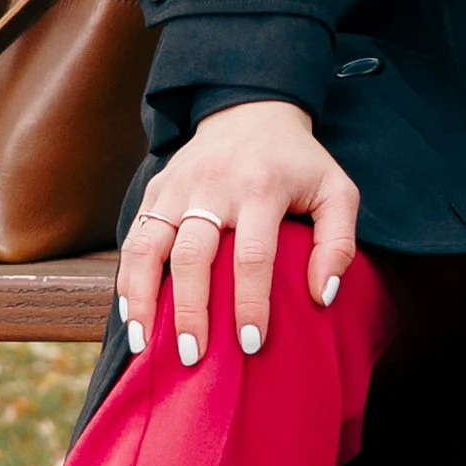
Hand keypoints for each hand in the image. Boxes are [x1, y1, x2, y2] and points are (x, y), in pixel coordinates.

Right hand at [116, 102, 360, 365]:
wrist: (251, 109)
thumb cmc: (299, 163)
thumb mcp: (336, 191)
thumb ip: (338, 244)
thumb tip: (320, 296)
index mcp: (261, 186)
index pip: (253, 254)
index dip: (250, 302)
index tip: (250, 344)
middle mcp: (213, 185)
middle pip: (193, 254)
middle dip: (190, 310)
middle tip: (192, 357)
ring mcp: (178, 186)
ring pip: (148, 246)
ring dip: (142, 297)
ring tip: (143, 344)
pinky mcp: (156, 190)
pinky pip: (134, 238)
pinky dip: (128, 279)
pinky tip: (131, 314)